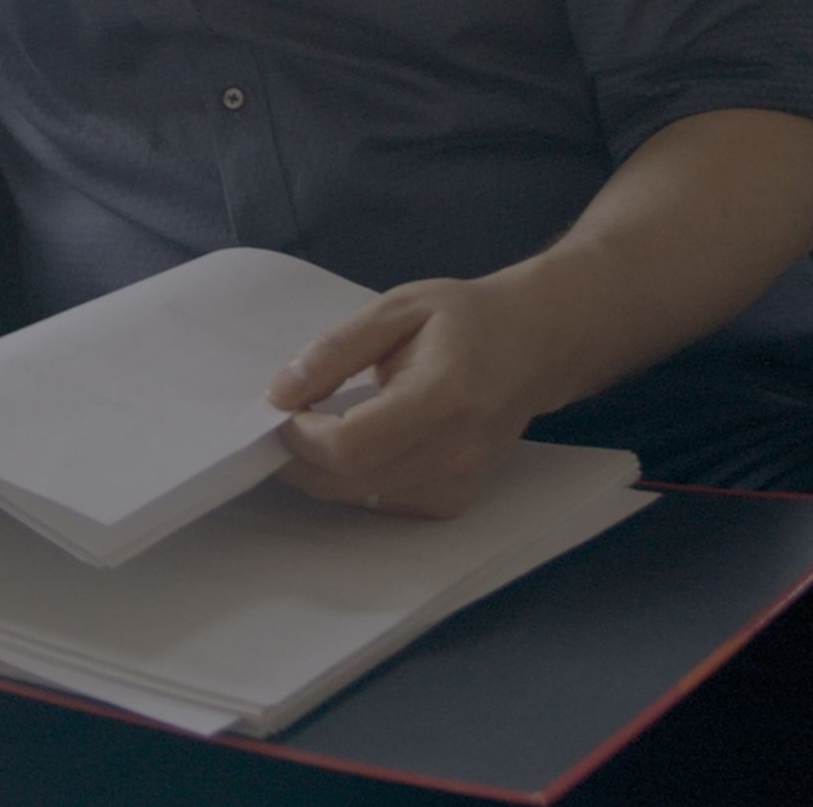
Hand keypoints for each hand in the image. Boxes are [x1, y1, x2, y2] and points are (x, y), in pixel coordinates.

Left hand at [264, 274, 581, 519]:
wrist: (533, 346)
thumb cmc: (465, 319)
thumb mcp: (396, 310)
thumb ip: (335, 351)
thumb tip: (279, 393)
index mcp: (441, 397)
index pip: (348, 446)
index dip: (300, 435)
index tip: (284, 406)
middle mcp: (454, 453)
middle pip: (348, 481)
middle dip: (300, 456)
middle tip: (291, 418)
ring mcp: (459, 484)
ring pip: (359, 497)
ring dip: (325, 468)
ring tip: (325, 423)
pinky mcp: (456, 501)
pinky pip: (382, 502)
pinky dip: (357, 477)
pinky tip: (367, 440)